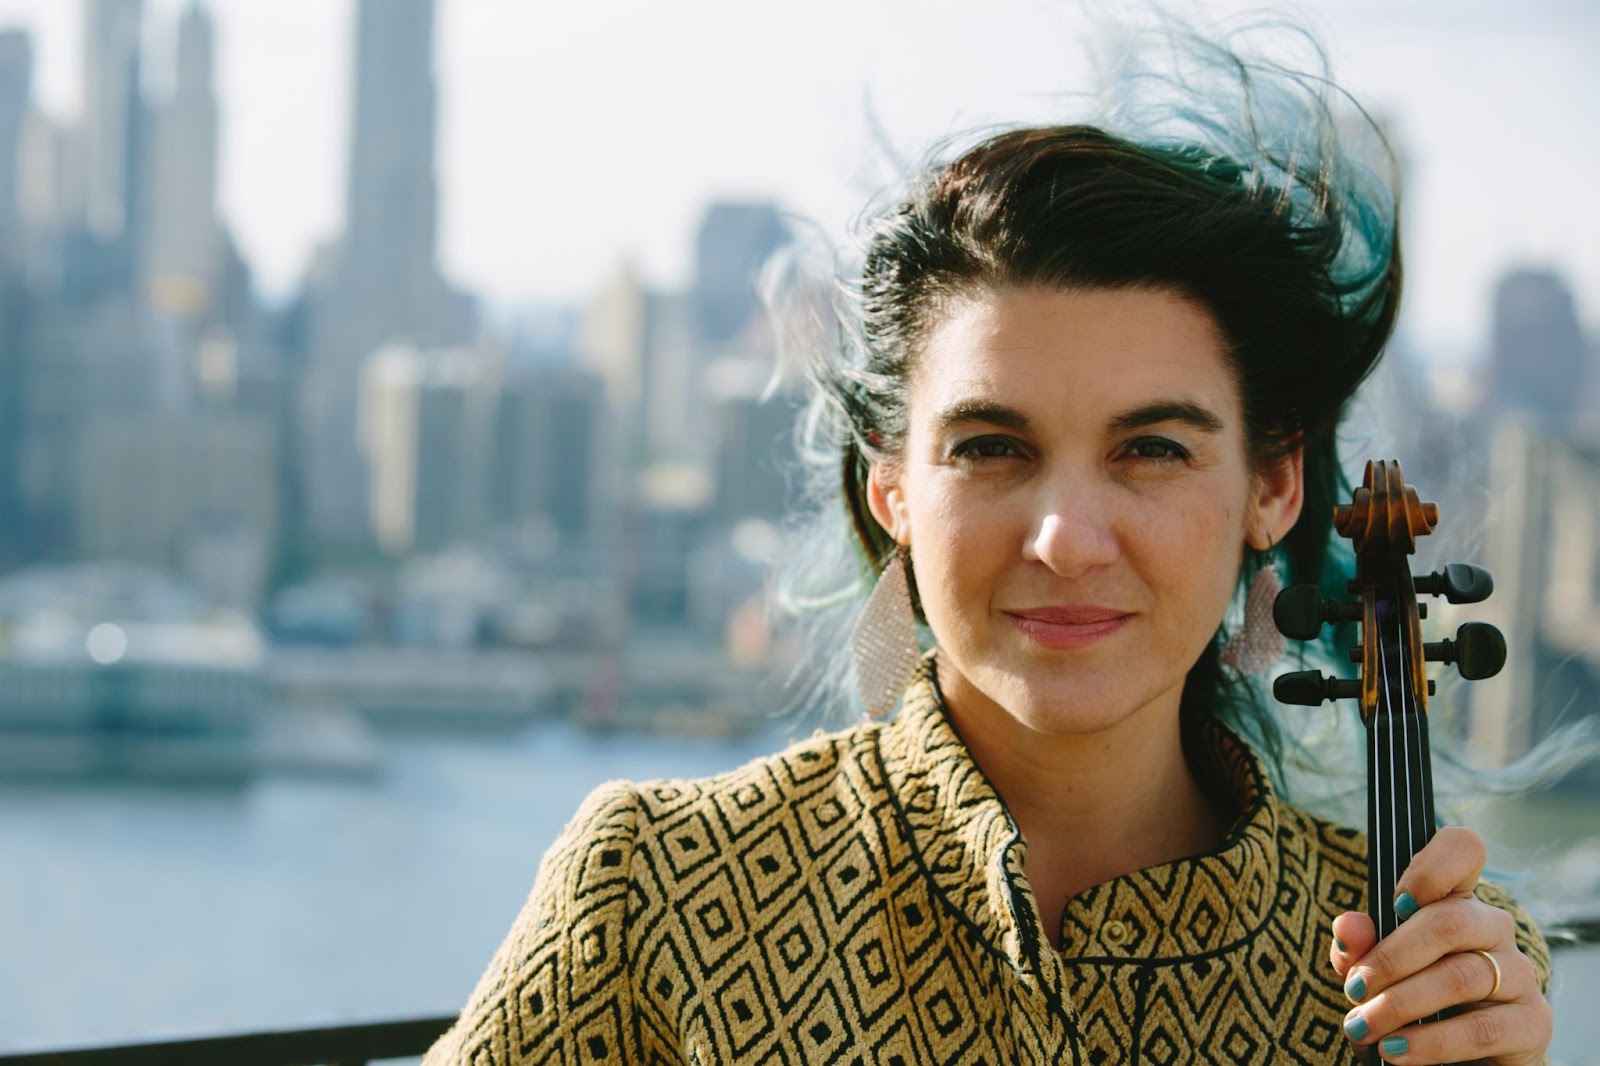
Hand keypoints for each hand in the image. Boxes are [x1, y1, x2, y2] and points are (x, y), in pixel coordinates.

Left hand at [1328, 827, 1551, 1064]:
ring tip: (1365, 1028)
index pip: (1464, 850)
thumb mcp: (1372, 971)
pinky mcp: (1531, 1022)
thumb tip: (1349, 926)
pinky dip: (1432, 1042)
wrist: (1455, 1061)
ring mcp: (1519, 973)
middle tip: (1354, 991)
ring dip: (1402, 1004)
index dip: (1433, 865)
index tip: (1395, 900)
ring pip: (1461, 976)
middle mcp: (1491, 929)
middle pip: (1449, 921)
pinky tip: (1398, 1052)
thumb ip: (1357, 947)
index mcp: (1454, 901)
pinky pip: (1482, 1028)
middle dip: (1390, 958)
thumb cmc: (1409, 1001)